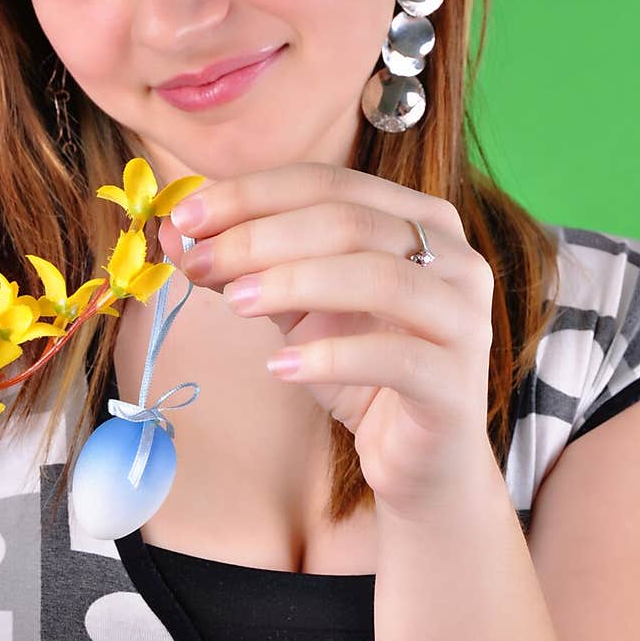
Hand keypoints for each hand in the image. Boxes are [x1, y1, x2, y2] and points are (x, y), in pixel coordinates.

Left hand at [157, 161, 495, 516]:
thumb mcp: (296, 307)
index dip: (252, 194)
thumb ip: (247, 266)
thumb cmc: (361, 368)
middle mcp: (453, 255)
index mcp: (418, 218)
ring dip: (293, 283)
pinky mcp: (457, 380)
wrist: (417, 458)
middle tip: (198, 262)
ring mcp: (464, 316)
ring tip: (233, 303)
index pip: (328, 183)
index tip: (186, 218)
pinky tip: (278, 368)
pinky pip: (393, 357)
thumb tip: (175, 232)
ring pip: (378, 277)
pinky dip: (328, 357)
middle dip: (261, 237)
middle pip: (349, 221)